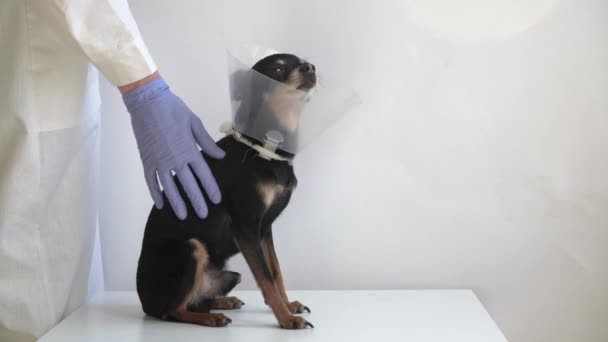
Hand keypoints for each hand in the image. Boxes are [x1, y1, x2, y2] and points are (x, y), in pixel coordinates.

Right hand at [121, 73, 223, 219]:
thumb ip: (206, 143)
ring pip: (169, 187)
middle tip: (202, 215)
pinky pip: (151, 181)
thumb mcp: (194, 123)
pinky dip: (155, 193)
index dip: (210, 189)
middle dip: (197, 201)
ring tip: (183, 216)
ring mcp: (159, 162)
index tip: (216, 200)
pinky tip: (160, 204)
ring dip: (177, 202)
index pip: (203, 175)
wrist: (147, 102)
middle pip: (188, 185)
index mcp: (190, 150)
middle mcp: (175, 160)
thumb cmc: (174, 110)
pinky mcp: (147, 160)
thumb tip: (220, 156)